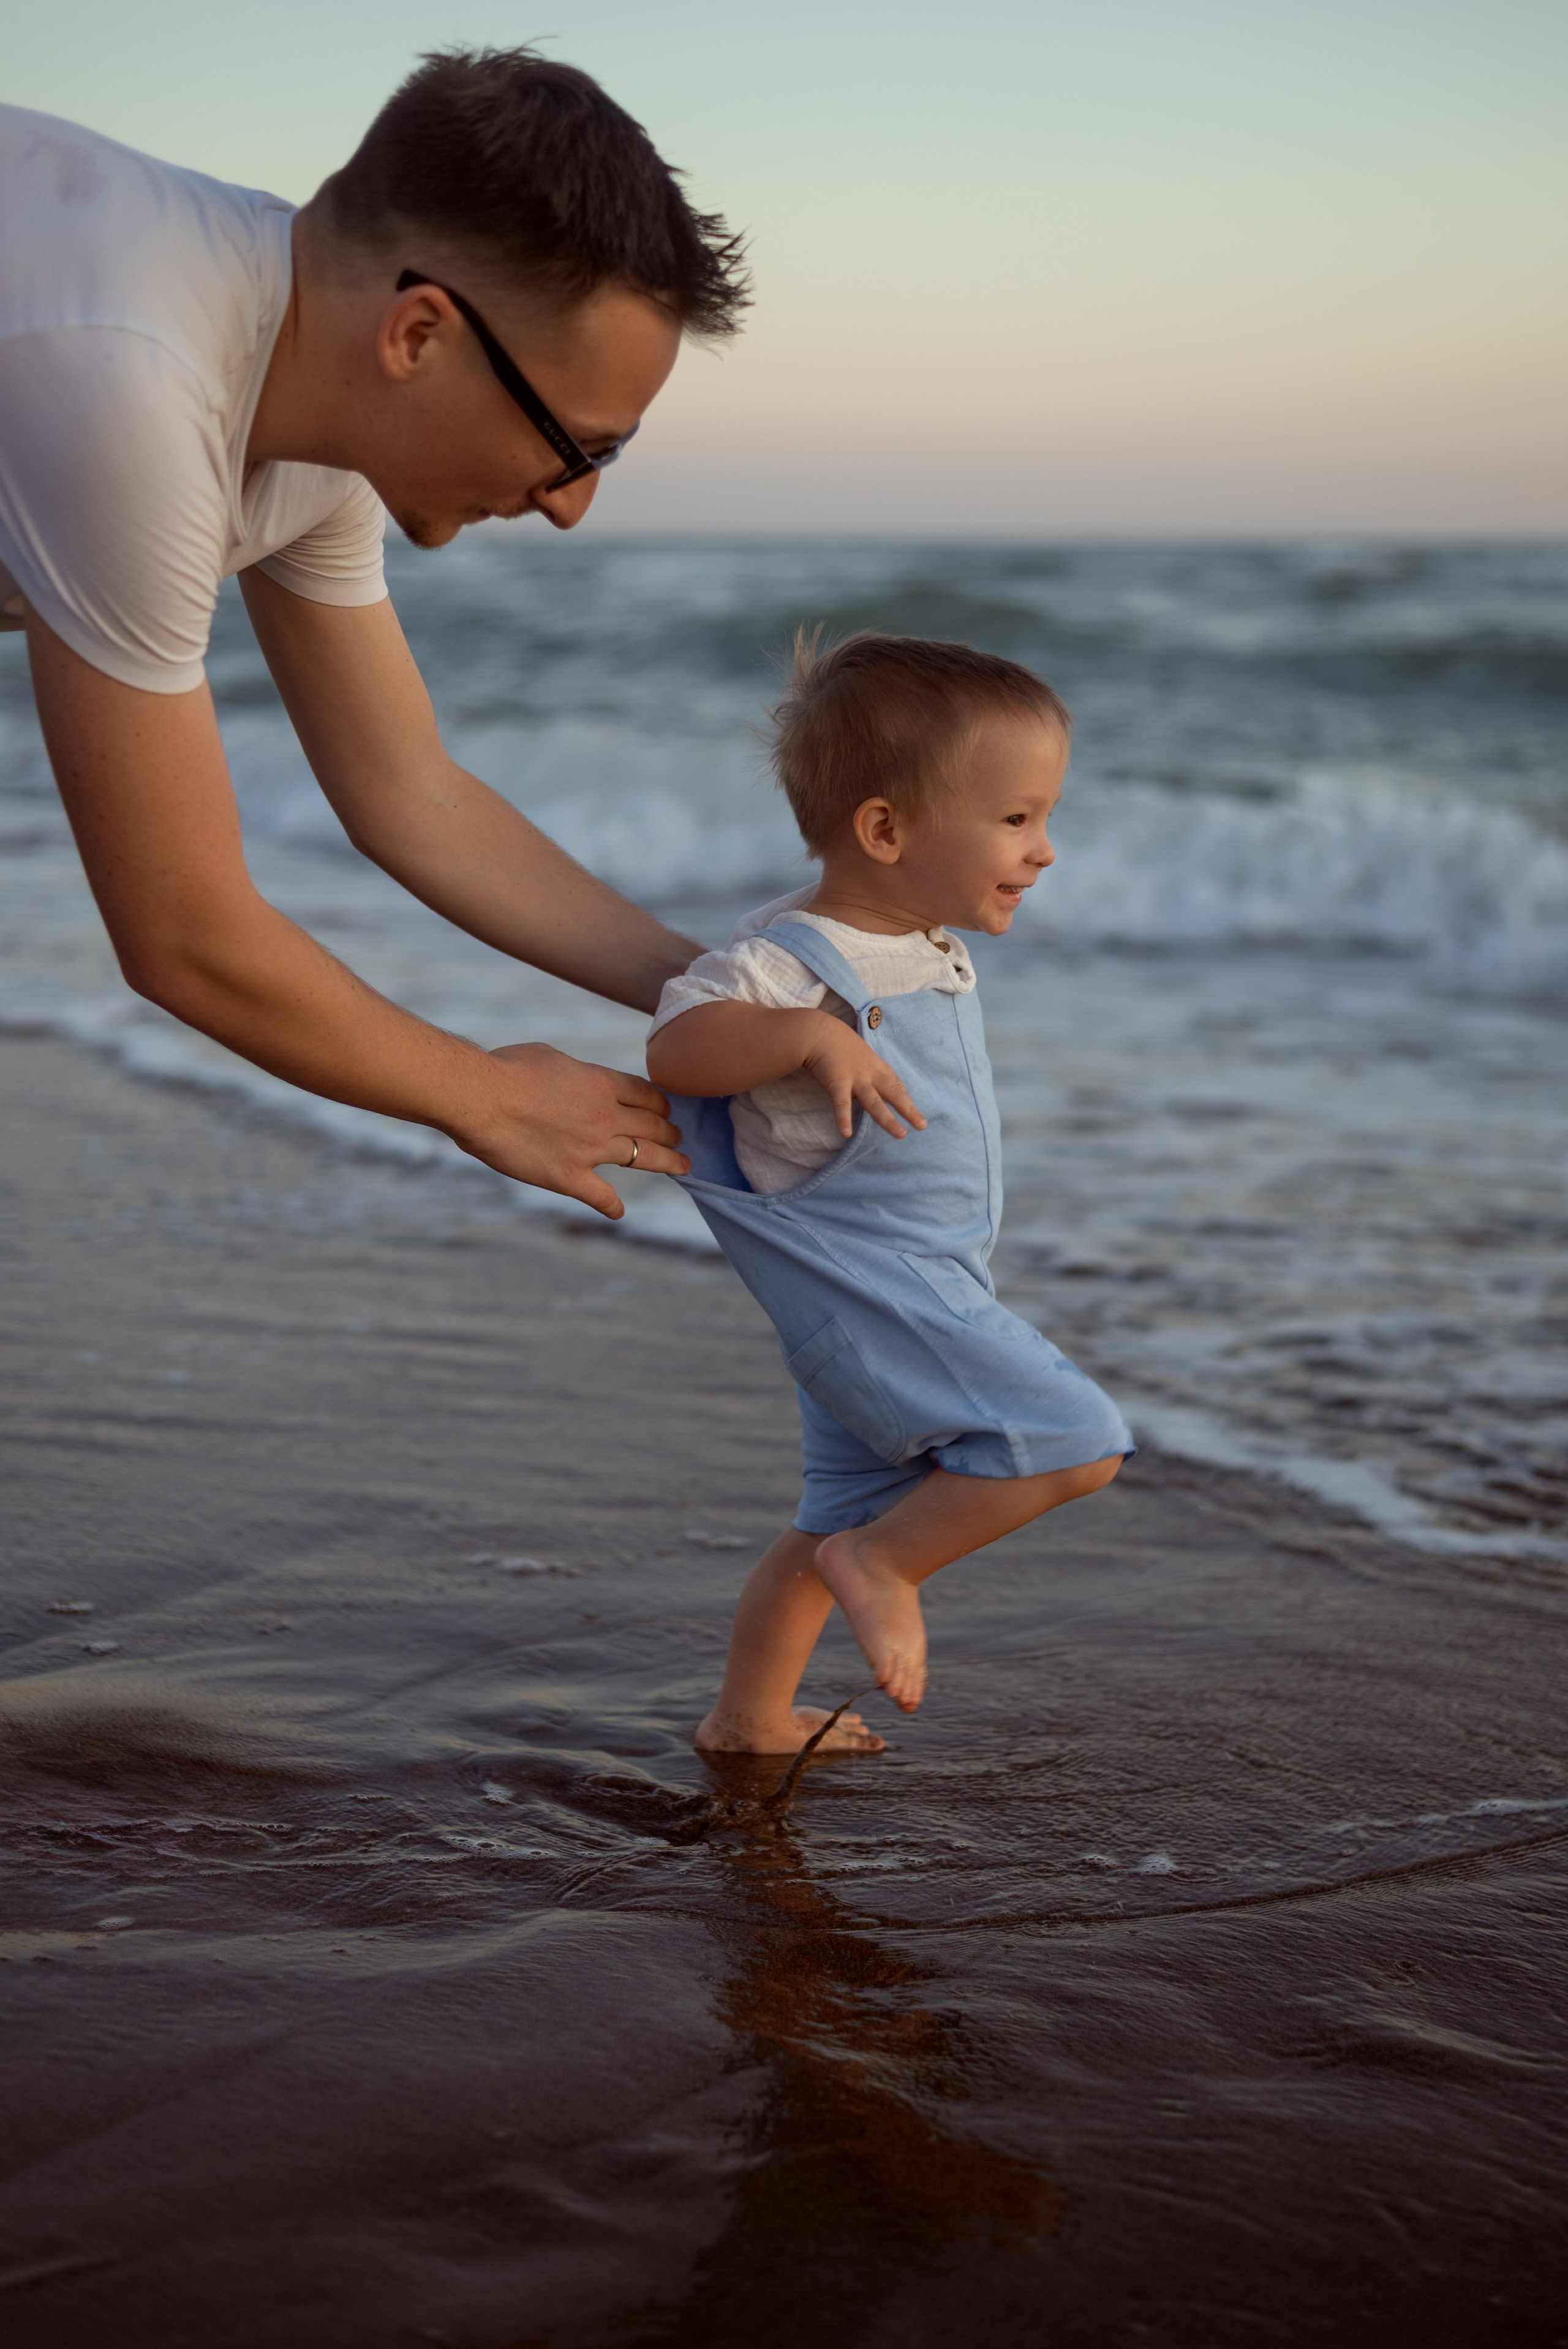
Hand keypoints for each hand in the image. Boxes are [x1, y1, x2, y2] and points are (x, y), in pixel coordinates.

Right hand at [455, 1042, 688, 1218]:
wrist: (481, 1098)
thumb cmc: (507, 1069)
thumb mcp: (550, 1056)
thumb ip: (573, 1072)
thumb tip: (574, 1080)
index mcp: (601, 1083)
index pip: (645, 1095)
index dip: (660, 1103)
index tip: (666, 1109)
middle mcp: (605, 1116)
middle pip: (652, 1125)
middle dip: (670, 1132)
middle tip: (679, 1137)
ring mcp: (591, 1149)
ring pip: (643, 1157)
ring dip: (667, 1161)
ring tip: (682, 1166)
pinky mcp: (569, 1177)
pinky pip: (602, 1196)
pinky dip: (612, 1206)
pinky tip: (618, 1212)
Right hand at [799, 1018, 925, 1141]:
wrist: (817, 1030)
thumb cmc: (835, 1040)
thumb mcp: (857, 1051)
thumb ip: (864, 1066)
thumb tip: (866, 1080)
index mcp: (875, 1065)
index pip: (895, 1084)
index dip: (905, 1098)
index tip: (914, 1111)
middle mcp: (870, 1073)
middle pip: (893, 1093)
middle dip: (908, 1110)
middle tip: (922, 1125)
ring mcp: (855, 1078)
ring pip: (874, 1102)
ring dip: (887, 1119)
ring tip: (900, 1134)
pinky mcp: (837, 1082)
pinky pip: (841, 1103)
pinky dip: (843, 1118)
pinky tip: (846, 1133)